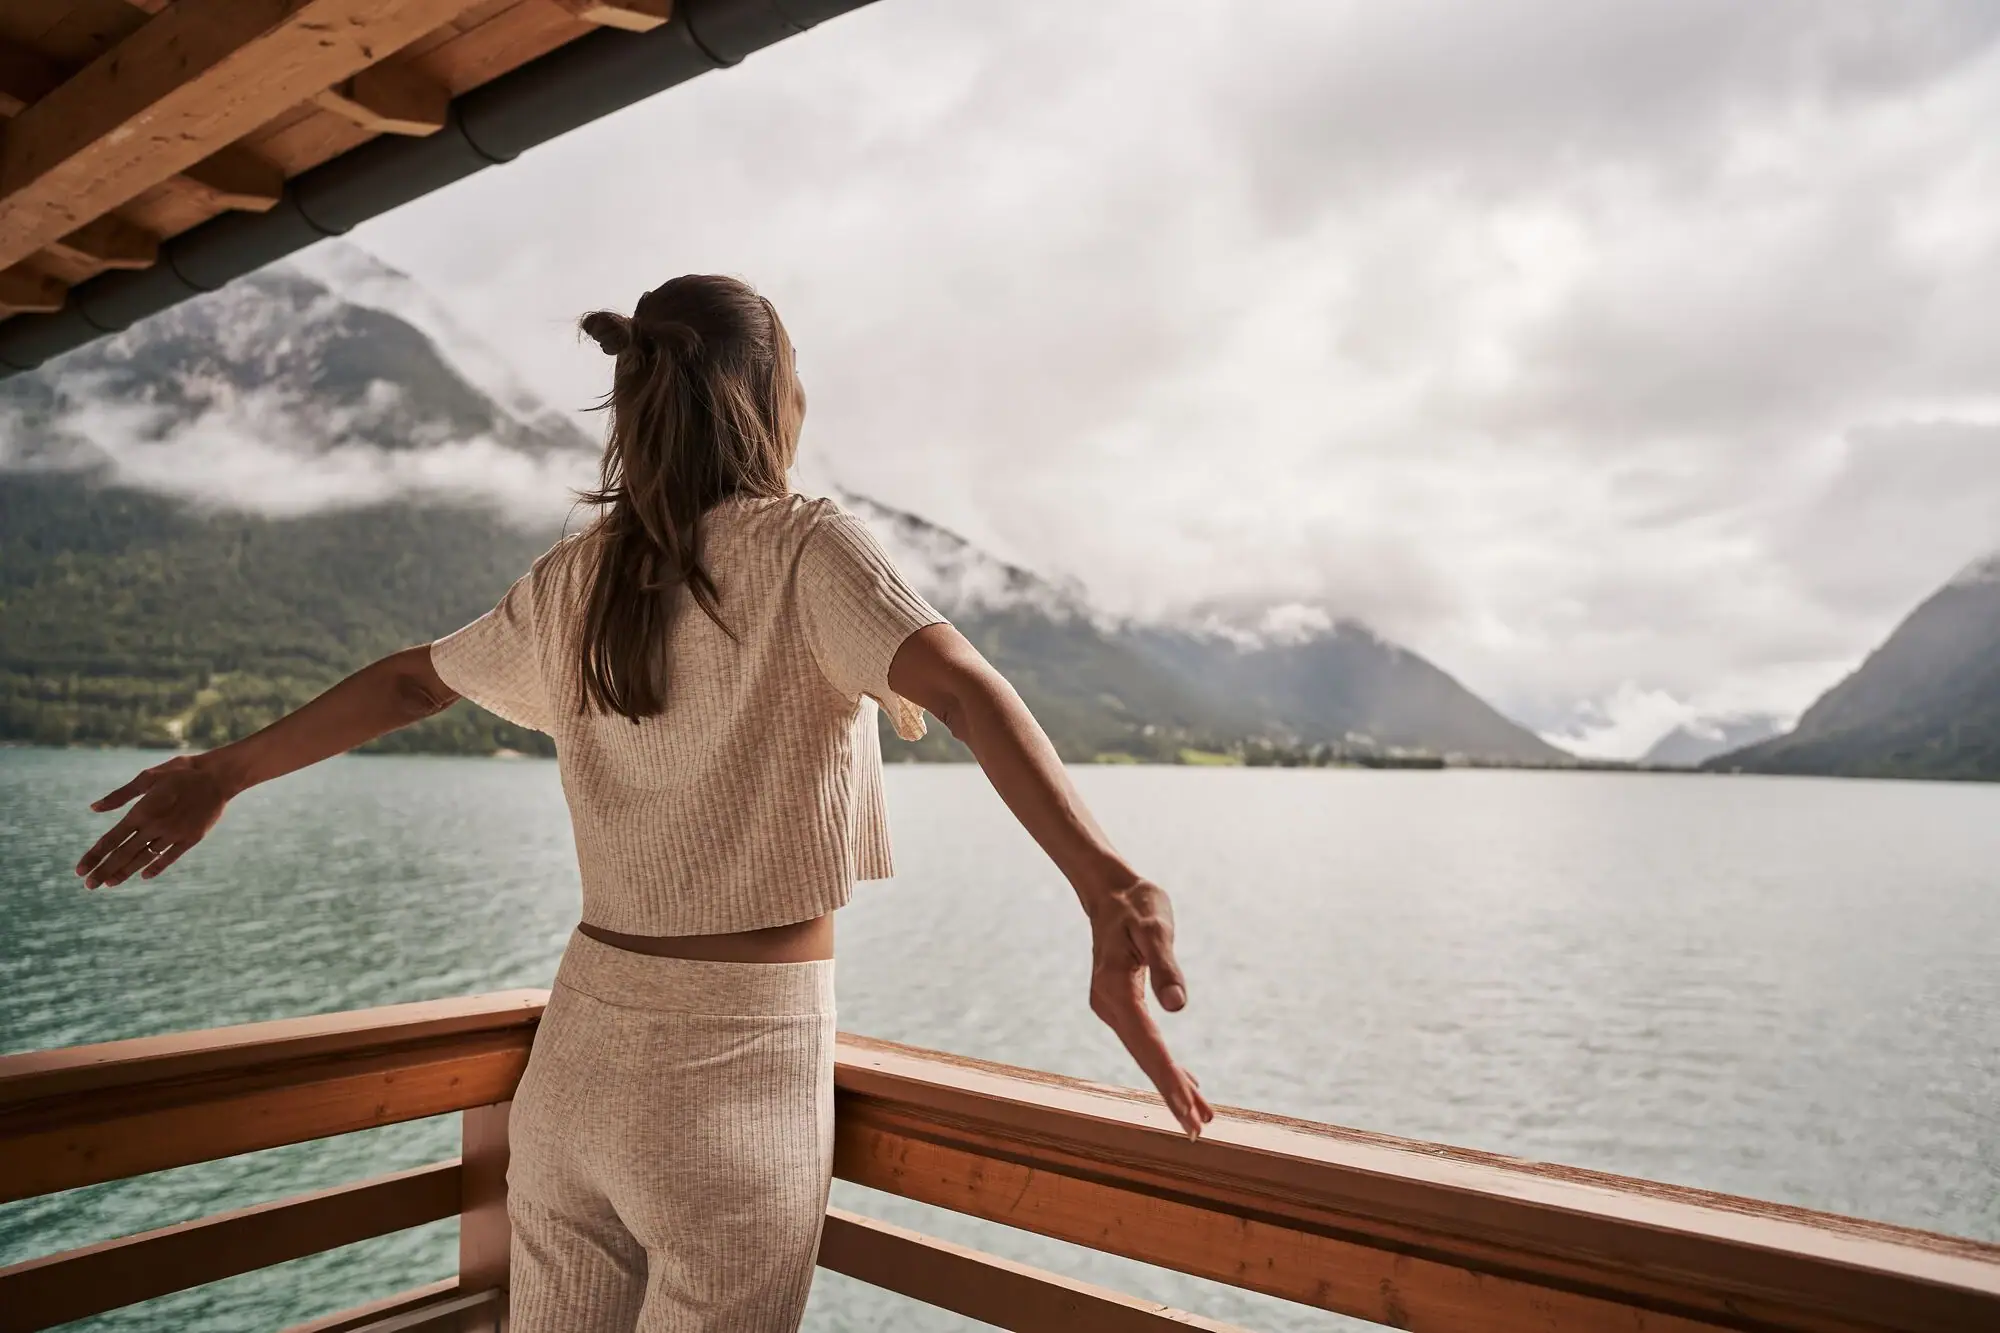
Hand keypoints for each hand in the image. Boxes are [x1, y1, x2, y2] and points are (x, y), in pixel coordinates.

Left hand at [74, 755, 233, 888]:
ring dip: (125, 872)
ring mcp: (174, 834)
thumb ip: (120, 795)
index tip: (80, 870)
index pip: (111, 839)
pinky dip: (156, 867)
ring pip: (144, 858)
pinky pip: (170, 857)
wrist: (219, 776)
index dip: (94, 856)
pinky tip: (144, 875)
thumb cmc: (181, 772)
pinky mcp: (191, 838)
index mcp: (142, 811)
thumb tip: (94, 808)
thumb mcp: (148, 777)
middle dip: (104, 871)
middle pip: (124, 854)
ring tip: (109, 883)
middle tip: (88, 886)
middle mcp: (155, 826)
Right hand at [1085, 875, 1214, 1138]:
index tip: (1188, 1109)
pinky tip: (1186, 1083)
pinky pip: (1145, 1043)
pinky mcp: (1121, 1006)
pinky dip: (1165, 1064)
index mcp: (1115, 990)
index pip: (1148, 1043)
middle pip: (1144, 1058)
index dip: (1169, 1078)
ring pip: (1145, 1054)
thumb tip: (1179, 1007)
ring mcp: (1112, 1008)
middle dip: (1171, 1094)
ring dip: (1171, 1085)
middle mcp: (1108, 1005)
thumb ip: (1167, 966)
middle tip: (1197, 1130)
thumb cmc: (1137, 904)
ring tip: (1200, 1118)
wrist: (1111, 891)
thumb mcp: (1155, 928)